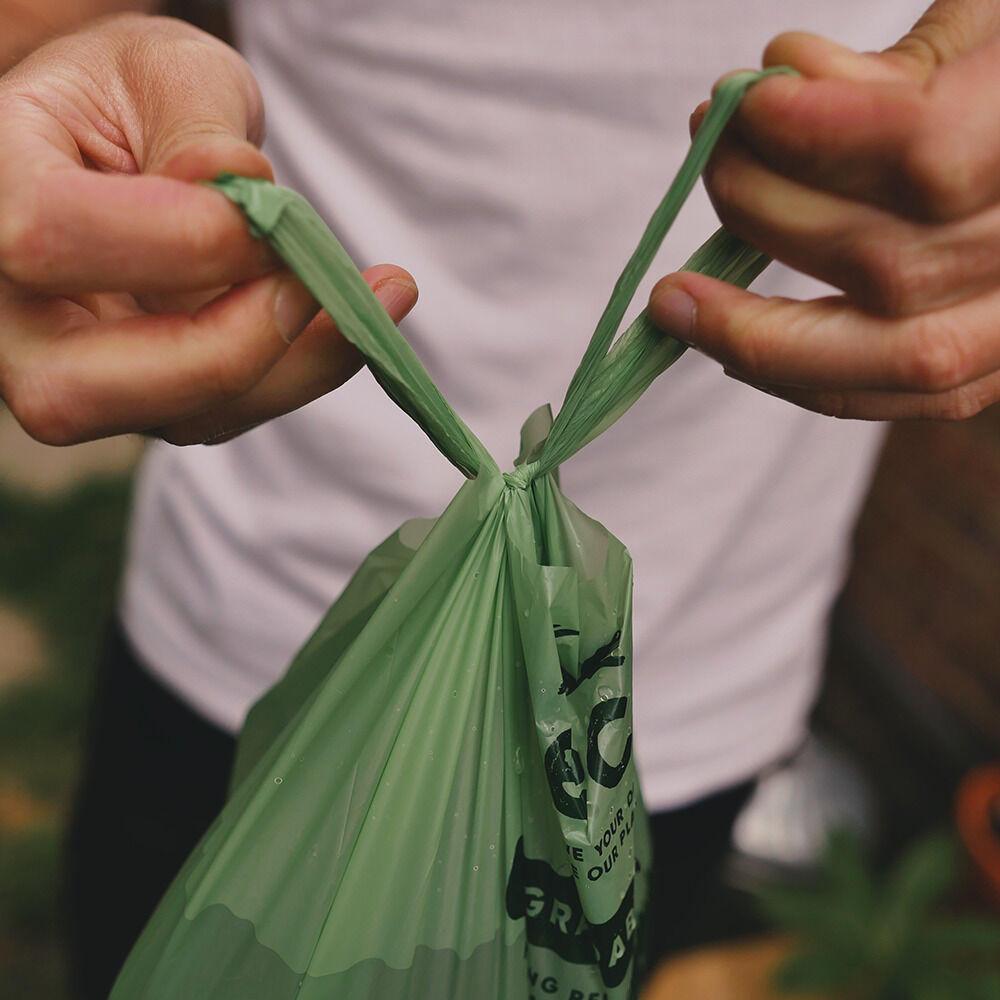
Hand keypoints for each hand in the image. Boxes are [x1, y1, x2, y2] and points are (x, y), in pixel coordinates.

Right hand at [0, 14, 416, 444]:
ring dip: (292, 366)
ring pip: (171, 418)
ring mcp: (72, 366)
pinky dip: (301, 372)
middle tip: (318, 289)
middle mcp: (10, 307)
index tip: (272, 215)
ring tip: (378, 294)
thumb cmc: (137, 97)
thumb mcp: (166, 70)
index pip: (55, 239)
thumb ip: (197, 122)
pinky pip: (223, 413)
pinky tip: (355, 316)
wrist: (129, 147)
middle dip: (224, 351)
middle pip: (76, 390)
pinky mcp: (143, 395)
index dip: (181, 241)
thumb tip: (235, 186)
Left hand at [648, 2, 999, 419]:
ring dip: (755, 327)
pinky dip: (792, 374)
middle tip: (711, 158)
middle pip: (892, 265)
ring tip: (675, 297)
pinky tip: (724, 340)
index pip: (934, 158)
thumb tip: (783, 82)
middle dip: (768, 213)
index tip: (749, 107)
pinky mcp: (985, 370)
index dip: (823, 138)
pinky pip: (888, 398)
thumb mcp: (980, 32)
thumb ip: (893, 70)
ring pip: (890, 355)